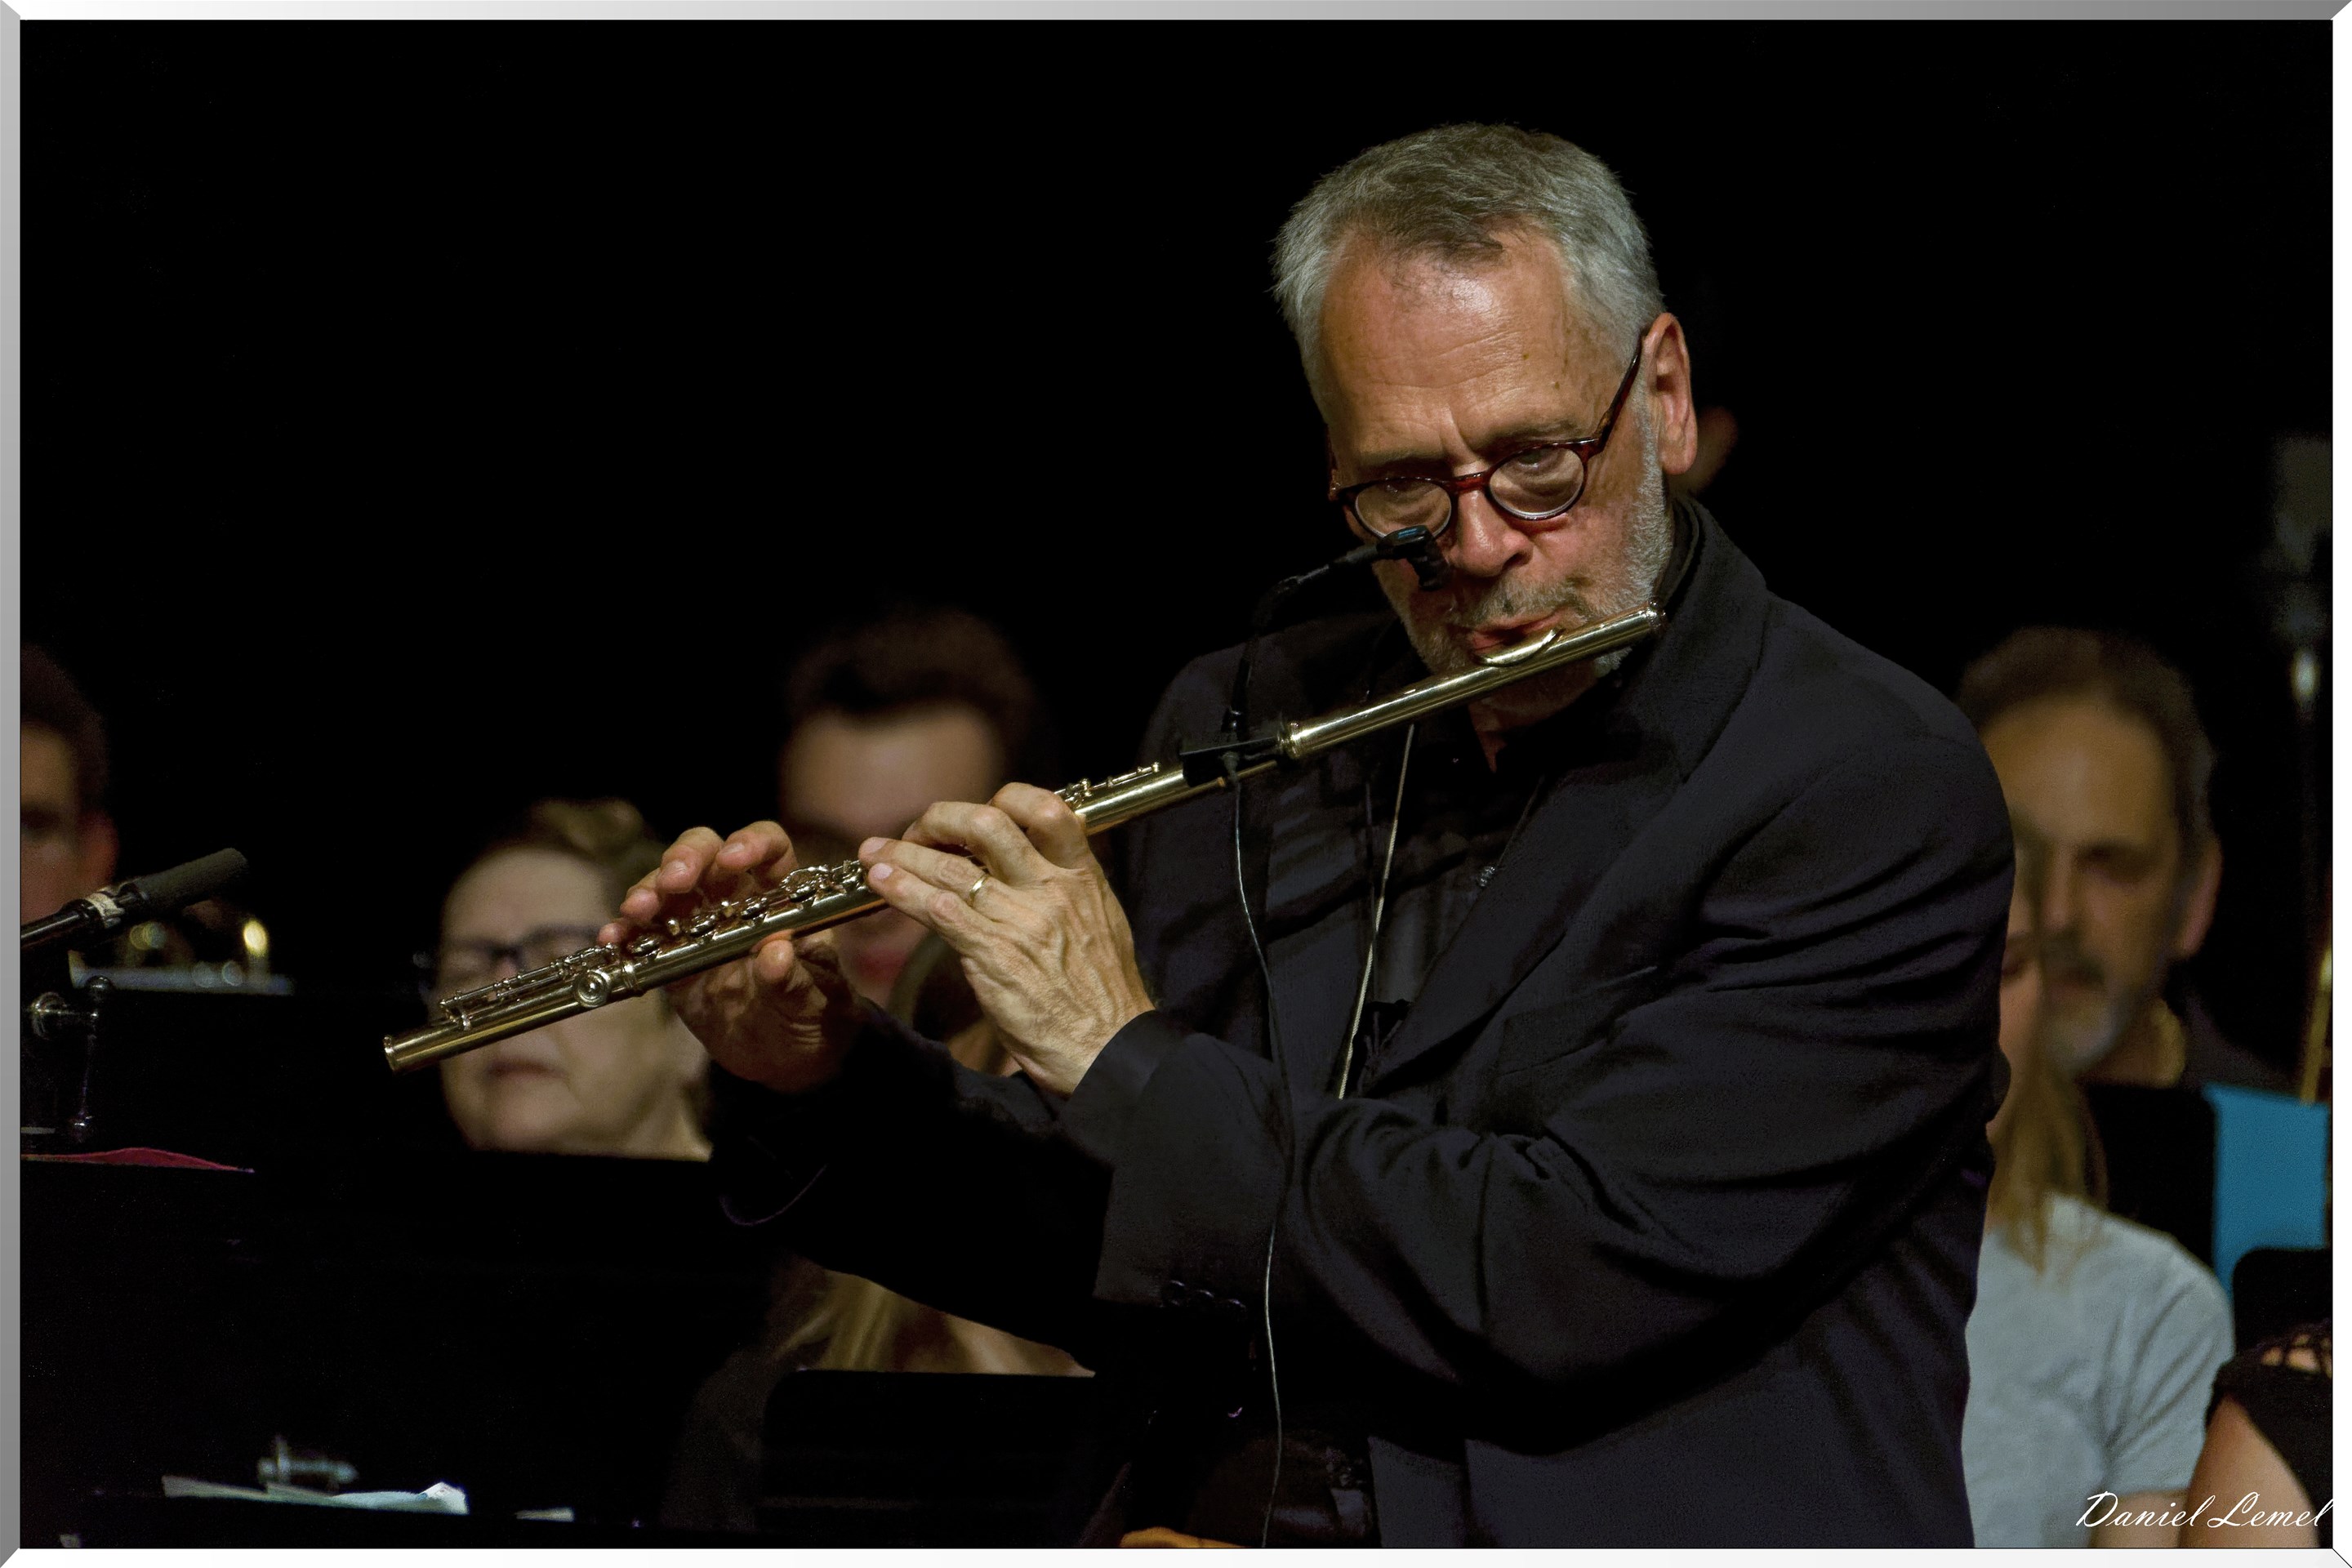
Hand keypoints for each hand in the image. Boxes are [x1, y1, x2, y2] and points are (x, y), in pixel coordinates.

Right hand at [598, 822, 863, 1093]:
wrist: (788, 1060)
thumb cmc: (815, 1018)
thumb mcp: (815, 1003)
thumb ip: (795, 980)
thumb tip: (776, 953)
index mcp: (782, 898)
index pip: (771, 849)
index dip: (752, 843)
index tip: (734, 859)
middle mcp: (738, 901)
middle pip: (708, 855)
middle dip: (686, 858)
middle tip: (673, 881)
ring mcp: (700, 928)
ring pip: (669, 889)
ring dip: (648, 892)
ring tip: (636, 911)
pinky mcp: (672, 960)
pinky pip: (645, 938)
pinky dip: (626, 934)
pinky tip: (614, 940)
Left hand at [859, 783, 1153, 1096]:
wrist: (1111, 1049)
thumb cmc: (1103, 996)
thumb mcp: (1100, 924)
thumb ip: (1068, 890)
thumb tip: (1035, 866)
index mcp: (1081, 878)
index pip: (1047, 809)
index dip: (1004, 800)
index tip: (974, 818)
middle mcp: (1050, 890)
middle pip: (989, 824)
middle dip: (941, 819)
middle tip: (916, 832)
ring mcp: (1020, 921)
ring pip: (952, 867)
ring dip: (904, 855)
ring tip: (873, 853)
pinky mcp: (994, 956)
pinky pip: (940, 911)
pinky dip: (904, 892)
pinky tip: (882, 885)